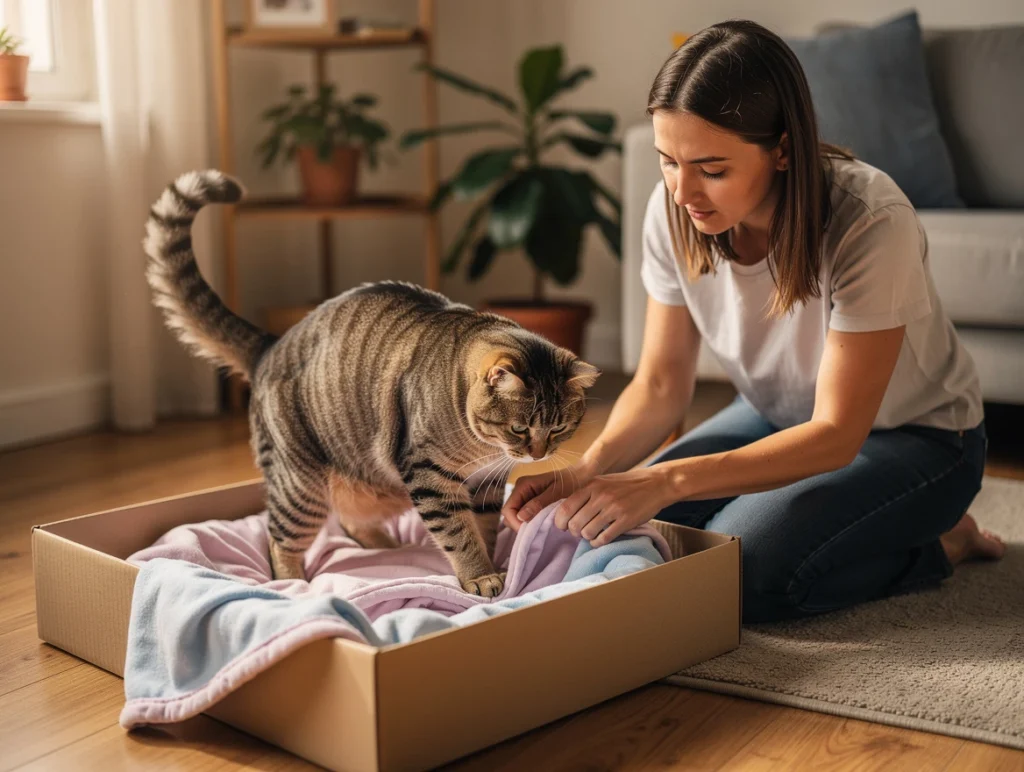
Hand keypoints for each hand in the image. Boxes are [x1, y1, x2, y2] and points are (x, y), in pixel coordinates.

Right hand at [502, 464, 595, 530]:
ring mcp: (526, 496)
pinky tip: (544, 524)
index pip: (508, 510)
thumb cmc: (571, 482)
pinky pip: (526, 516)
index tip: (531, 531)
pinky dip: (533, 522)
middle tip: (538, 531)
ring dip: (527, 524)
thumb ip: (538, 504)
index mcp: (523, 485)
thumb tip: (521, 517)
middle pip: (511, 515)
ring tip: (542, 527)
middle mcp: (520, 490)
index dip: (516, 523)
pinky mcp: (532, 502)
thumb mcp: (556, 494)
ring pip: (517, 517)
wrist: (582, 476)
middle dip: (521, 525)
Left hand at [553, 467, 675, 547]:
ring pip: (588, 532)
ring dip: (587, 537)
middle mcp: (601, 496)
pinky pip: (604, 538)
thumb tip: (565, 511)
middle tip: (579, 532)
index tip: (562, 527)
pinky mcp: (626, 520)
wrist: (656, 483)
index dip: (560, 521)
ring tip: (592, 534)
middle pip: (575, 523)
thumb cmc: (627, 484)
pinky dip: (598, 542)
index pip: (566, 508)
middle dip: (574, 532)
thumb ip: (586, 493)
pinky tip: (599, 540)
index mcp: (592, 485)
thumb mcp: (603, 481)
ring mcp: (614, 508)